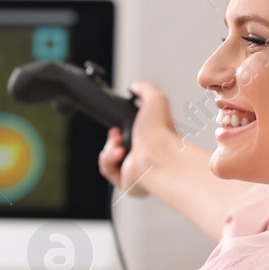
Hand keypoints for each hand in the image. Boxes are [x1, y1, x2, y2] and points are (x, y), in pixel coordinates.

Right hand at [98, 80, 180, 197]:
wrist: (157, 155)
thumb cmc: (160, 132)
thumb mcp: (155, 99)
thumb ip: (146, 89)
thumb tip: (136, 87)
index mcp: (153, 139)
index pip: (134, 134)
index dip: (123, 126)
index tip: (119, 123)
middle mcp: (145, 156)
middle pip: (120, 146)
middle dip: (113, 137)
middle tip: (116, 133)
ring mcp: (136, 170)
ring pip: (111, 159)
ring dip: (109, 148)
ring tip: (117, 144)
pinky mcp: (127, 182)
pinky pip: (108, 171)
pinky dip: (108, 160)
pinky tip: (118, 153)